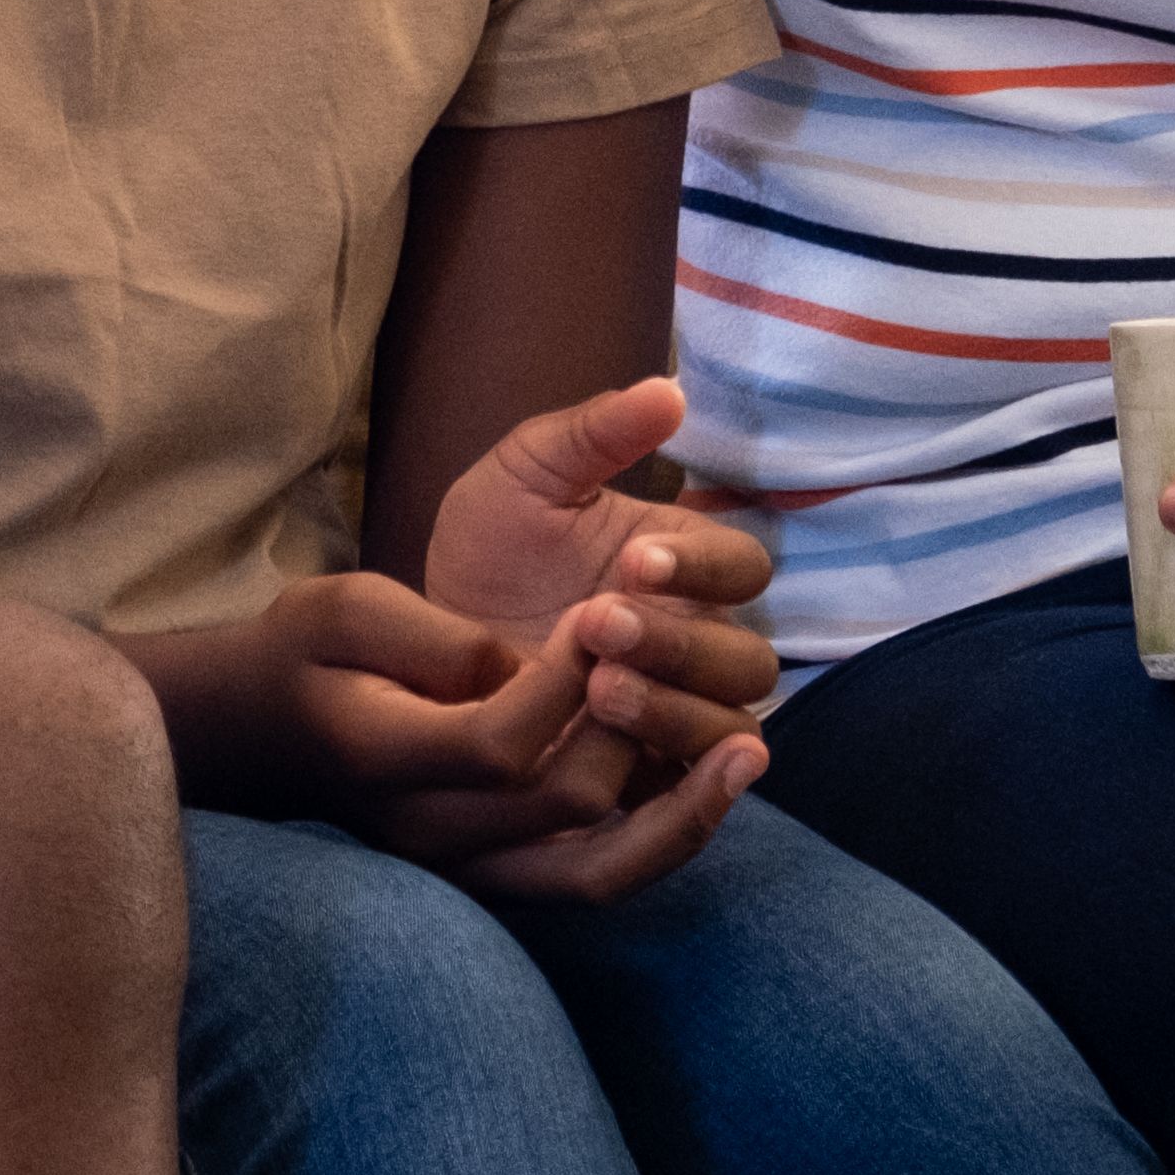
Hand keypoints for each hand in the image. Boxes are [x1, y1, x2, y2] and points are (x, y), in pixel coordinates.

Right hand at [217, 571, 759, 908]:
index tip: (596, 609)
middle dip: (630, 725)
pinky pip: (591, 880)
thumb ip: (436, 637)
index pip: (501, 743)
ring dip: (681, 814)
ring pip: (593, 872)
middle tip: (669, 657)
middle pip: (562, 807)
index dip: (565, 680)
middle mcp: (427, 832)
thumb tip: (524, 666)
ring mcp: (463, 868)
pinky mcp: (494, 876)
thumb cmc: (304, 653)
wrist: (261, 734)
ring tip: (749, 753)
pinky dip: (659, 840)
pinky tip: (709, 787)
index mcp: (384, 758)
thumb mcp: (347, 608)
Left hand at [415, 377, 781, 782]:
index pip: (743, 567)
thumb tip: (671, 387)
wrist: (427, 645)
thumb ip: (593, 433)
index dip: (701, 567)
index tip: (633, 559)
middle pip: (747, 659)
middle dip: (680, 643)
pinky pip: (690, 786)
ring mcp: (678, 710)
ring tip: (597, 689)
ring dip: (673, 709)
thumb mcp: (523, 477)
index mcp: (684, 564)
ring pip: (726, 725)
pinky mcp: (646, 773)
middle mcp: (698, 639)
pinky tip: (620, 757)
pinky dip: (668, 771)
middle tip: (598, 625)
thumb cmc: (487, 553)